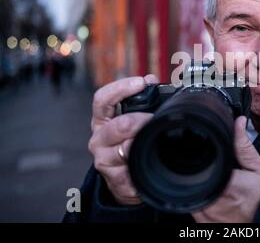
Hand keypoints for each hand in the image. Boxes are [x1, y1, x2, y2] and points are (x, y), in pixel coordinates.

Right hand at [88, 74, 158, 204]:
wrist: (127, 182)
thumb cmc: (131, 145)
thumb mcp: (134, 120)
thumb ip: (143, 99)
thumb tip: (151, 80)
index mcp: (103, 120)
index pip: (102, 99)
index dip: (121, 88)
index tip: (141, 82)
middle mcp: (99, 138)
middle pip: (118, 125)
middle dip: (142, 120)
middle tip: (156, 119)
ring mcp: (104, 159)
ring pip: (126, 147)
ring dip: (144, 142)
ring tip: (155, 139)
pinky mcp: (114, 179)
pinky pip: (132, 168)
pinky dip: (143, 163)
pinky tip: (150, 160)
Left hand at [192, 116, 259, 222]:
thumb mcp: (258, 168)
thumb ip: (244, 146)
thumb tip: (238, 123)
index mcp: (228, 186)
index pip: (204, 165)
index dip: (206, 159)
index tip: (216, 160)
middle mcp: (215, 204)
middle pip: (196, 177)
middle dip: (206, 171)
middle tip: (224, 175)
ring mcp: (207, 217)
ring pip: (193, 191)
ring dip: (203, 185)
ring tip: (221, 185)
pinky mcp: (204, 224)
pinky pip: (194, 206)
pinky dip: (203, 198)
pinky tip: (217, 196)